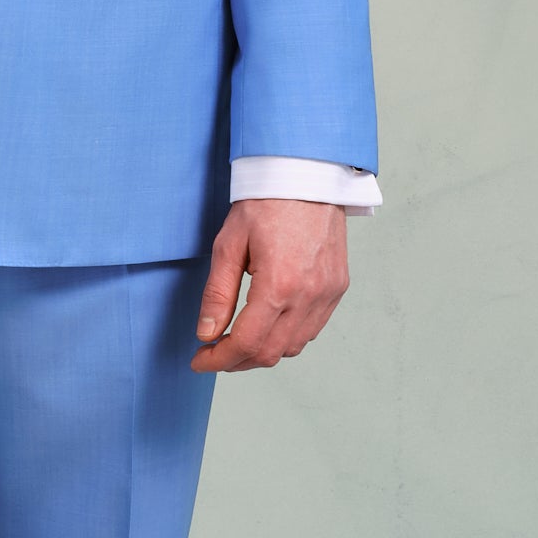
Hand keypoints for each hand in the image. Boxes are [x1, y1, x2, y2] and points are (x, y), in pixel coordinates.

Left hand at [192, 200, 349, 372]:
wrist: (306, 176)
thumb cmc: (265, 203)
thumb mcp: (228, 244)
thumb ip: (217, 294)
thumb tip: (207, 333)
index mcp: (279, 285)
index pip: (247, 343)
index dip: (219, 360)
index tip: (200, 360)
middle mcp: (309, 295)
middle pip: (271, 353)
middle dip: (237, 361)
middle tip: (213, 353)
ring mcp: (328, 293)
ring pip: (293, 346)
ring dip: (263, 352)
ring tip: (238, 341)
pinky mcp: (338, 287)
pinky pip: (312, 329)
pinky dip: (287, 337)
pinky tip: (267, 326)